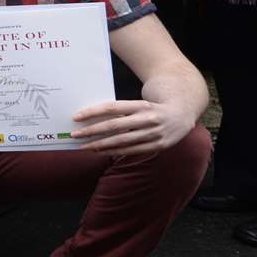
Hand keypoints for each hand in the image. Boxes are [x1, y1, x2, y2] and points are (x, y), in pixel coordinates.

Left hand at [69, 97, 196, 155]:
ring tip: (84, 146)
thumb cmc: (152, 109)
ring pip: (121, 141)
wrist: (182, 114)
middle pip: (114, 125)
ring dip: (100, 145)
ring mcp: (153, 134)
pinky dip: (114, 152)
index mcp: (140, 105)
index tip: (76, 117)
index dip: (93, 112)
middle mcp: (147, 118)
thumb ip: (121, 111)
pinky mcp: (157, 146)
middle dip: (92, 131)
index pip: (112, 107)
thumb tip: (93, 118)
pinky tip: (101, 152)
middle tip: (75, 135)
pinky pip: (131, 151)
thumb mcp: (139, 105)